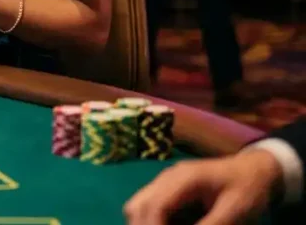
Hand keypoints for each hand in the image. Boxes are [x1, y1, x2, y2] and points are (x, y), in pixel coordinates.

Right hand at [124, 149, 281, 224]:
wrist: (254, 171)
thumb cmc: (247, 189)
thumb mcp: (236, 211)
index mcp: (183, 179)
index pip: (154, 206)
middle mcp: (167, 178)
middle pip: (137, 206)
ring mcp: (165, 183)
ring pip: (137, 206)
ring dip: (147, 223)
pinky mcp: (168, 190)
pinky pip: (148, 207)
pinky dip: (154, 221)